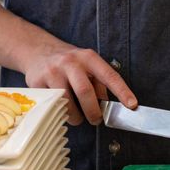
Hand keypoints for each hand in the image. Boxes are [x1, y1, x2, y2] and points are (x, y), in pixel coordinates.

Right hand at [23, 45, 137, 125]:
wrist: (37, 50)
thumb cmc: (68, 62)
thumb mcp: (87, 65)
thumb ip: (99, 82)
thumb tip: (106, 103)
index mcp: (88, 57)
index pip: (109, 75)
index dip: (122, 91)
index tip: (132, 105)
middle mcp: (71, 62)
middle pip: (85, 91)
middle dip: (93, 111)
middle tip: (96, 120)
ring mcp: (53, 71)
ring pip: (67, 101)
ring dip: (75, 116)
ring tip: (78, 118)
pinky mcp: (38, 82)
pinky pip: (52, 104)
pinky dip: (60, 112)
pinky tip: (62, 110)